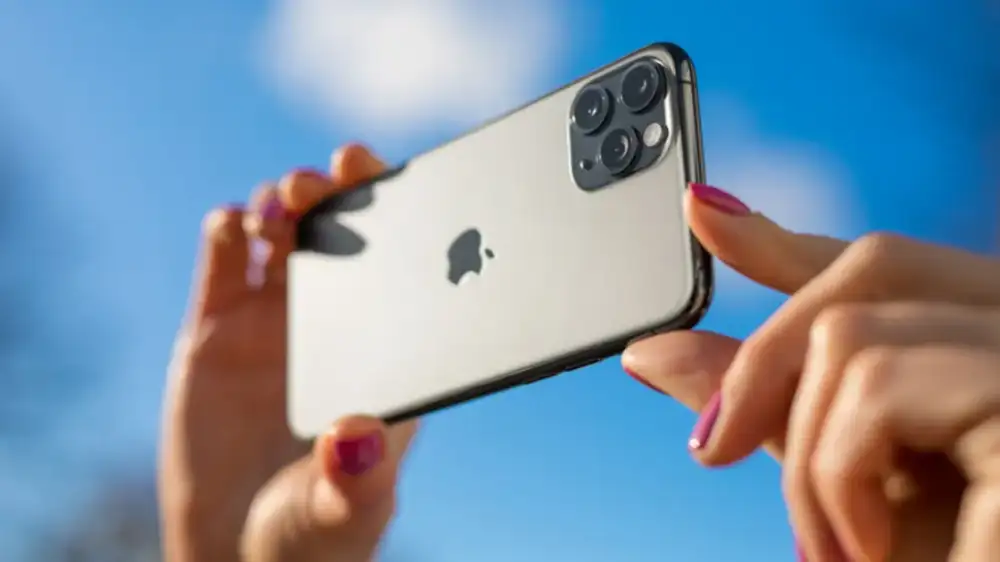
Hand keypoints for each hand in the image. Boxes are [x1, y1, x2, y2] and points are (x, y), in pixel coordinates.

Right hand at [159, 144, 417, 561]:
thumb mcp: (344, 509)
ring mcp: (274, 319)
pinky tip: (233, 225)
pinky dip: (228, 228)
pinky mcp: (217, 327)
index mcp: (386, 349)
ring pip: (285, 231)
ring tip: (281, 203)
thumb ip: (356, 477)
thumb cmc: (315, 534)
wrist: (237, 551)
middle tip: (330, 174)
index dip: (399, 212)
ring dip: (284, 200)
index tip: (393, 181)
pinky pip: (226, 259)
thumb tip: (360, 434)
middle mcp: (335, 322)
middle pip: (344, 230)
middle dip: (338, 190)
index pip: (406, 264)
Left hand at [621, 184, 999, 560]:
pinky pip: (873, 388)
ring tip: (837, 549)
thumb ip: (767, 406)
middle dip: (766, 357)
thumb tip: (651, 353)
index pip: (883, 262)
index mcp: (982, 349)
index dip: (790, 235)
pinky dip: (837, 477)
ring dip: (810, 458)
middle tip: (713, 449)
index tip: (702, 214)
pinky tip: (863, 549)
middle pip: (868, 271)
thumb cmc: (942, 559)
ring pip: (850, 335)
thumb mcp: (843, 484)